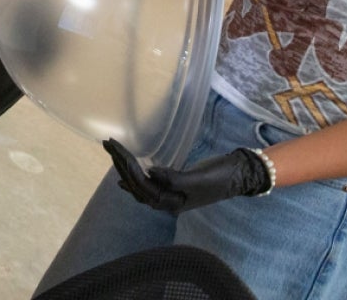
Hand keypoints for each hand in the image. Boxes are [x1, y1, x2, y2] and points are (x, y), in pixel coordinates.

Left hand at [103, 139, 270, 213]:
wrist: (239, 176)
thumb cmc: (221, 177)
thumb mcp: (198, 178)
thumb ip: (174, 178)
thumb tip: (150, 172)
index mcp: (172, 202)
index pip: (141, 184)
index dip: (127, 166)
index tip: (116, 148)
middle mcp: (167, 202)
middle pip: (136, 185)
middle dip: (120, 165)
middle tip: (108, 144)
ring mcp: (170, 195)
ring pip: (139, 185)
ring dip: (124, 169)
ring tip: (112, 155)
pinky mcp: (174, 186)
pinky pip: (147, 185)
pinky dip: (134, 179)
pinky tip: (123, 177)